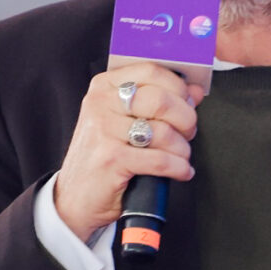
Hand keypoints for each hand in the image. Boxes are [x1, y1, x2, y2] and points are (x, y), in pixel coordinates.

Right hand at [53, 61, 201, 238]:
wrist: (75, 198)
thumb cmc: (102, 157)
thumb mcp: (124, 123)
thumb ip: (160, 102)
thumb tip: (196, 91)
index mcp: (104, 87)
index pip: (151, 71)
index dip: (179, 87)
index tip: (188, 103)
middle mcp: (100, 104)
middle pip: (161, 99)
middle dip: (186, 119)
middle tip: (187, 133)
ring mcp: (104, 131)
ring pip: (164, 132)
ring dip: (182, 149)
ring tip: (181, 156)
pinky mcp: (111, 159)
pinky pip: (160, 160)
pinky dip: (178, 168)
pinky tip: (181, 171)